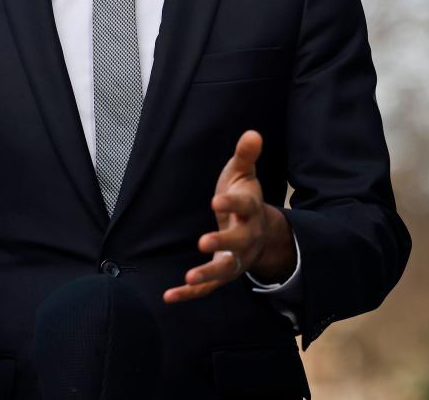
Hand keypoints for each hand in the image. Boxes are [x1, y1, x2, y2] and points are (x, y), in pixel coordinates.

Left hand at [163, 130, 293, 303]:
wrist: (260, 232)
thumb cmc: (244, 198)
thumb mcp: (244, 175)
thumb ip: (246, 156)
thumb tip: (253, 132)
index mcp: (251, 212)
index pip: (244, 207)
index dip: (231, 204)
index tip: (216, 199)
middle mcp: (247, 238)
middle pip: (238, 244)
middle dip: (222, 243)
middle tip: (204, 241)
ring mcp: (236, 259)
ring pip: (225, 271)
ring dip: (207, 274)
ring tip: (188, 277)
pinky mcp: (223, 274)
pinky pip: (207, 288)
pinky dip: (189, 294)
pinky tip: (168, 296)